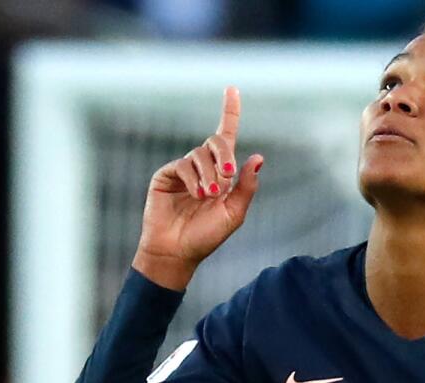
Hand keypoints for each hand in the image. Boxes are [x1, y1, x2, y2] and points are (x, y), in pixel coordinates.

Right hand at [134, 85, 264, 289]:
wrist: (178, 251)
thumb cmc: (207, 236)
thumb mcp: (234, 213)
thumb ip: (246, 186)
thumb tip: (258, 157)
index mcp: (223, 173)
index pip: (227, 136)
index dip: (230, 112)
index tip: (232, 89)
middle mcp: (204, 167)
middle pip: (217, 142)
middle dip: (225, 154)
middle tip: (228, 176)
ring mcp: (184, 169)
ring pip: (200, 154)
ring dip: (210, 174)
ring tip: (209, 196)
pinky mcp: (166, 175)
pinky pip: (183, 164)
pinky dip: (194, 179)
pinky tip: (196, 195)